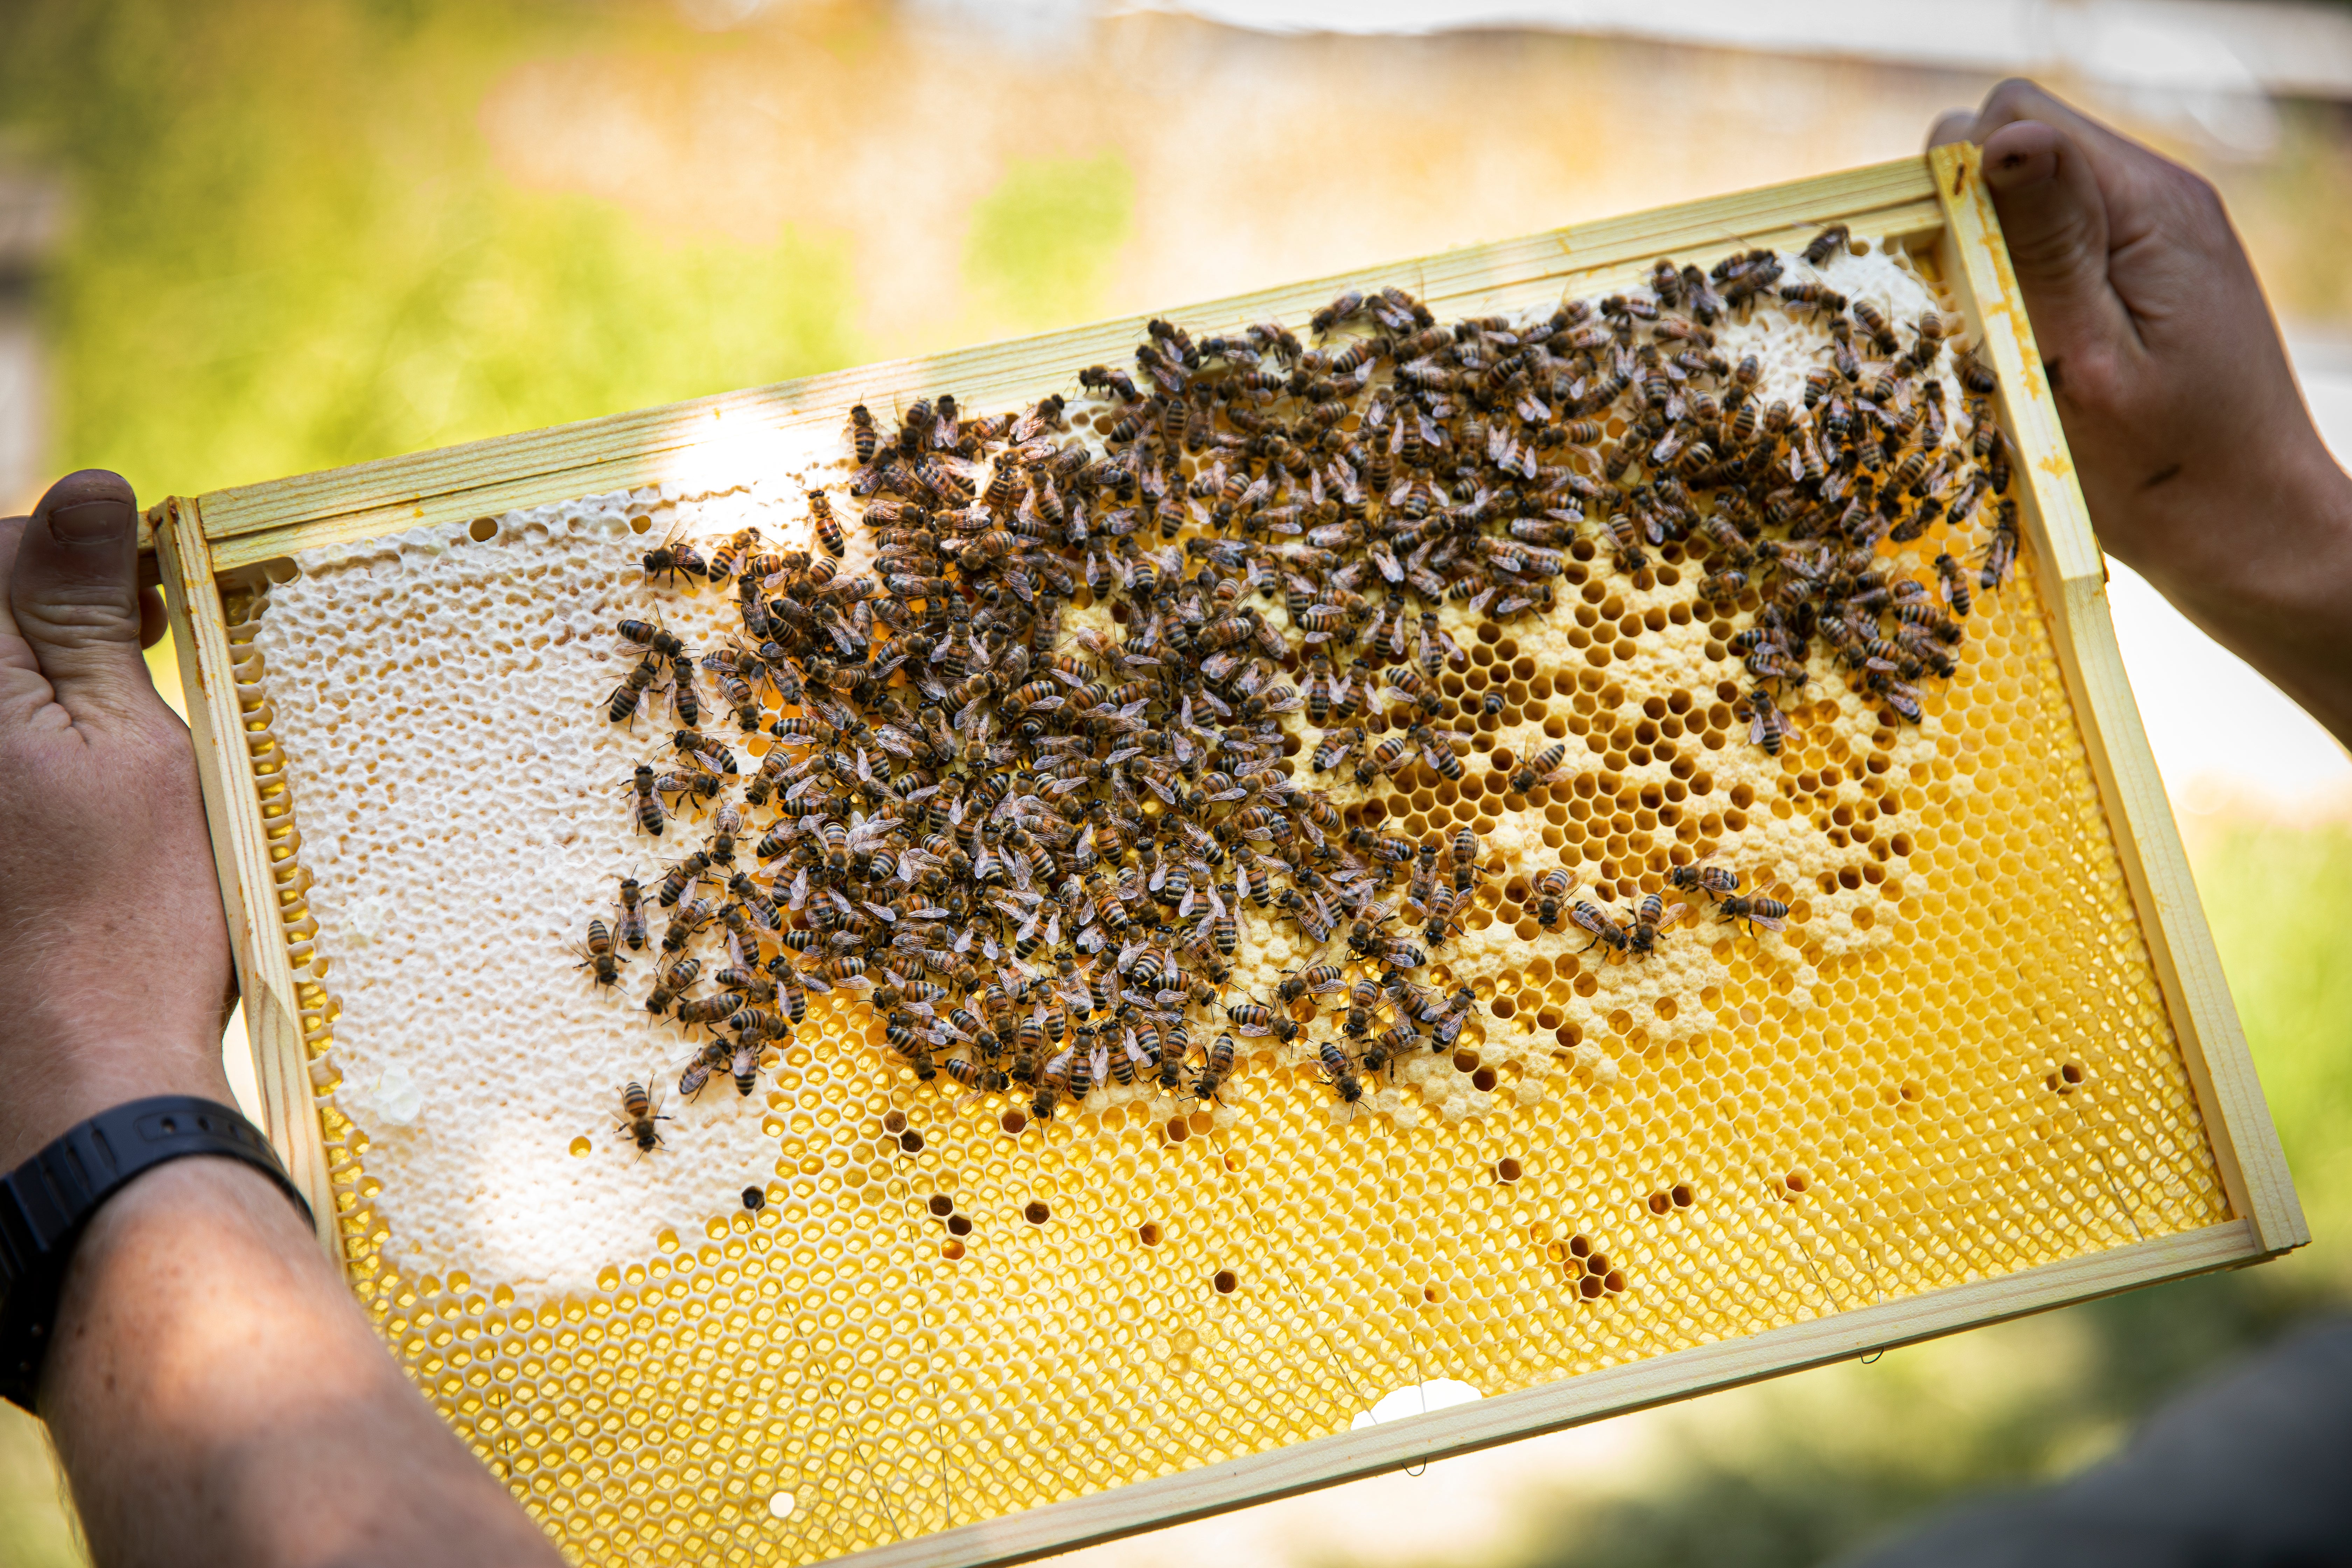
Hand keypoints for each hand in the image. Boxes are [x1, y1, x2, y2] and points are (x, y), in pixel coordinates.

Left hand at [0, 469, 235, 1170]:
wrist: (78, 1082)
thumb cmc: (129, 921)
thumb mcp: (134, 743)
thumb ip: (85, 613)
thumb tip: (88, 489)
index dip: (81, 553)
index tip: (159, 596)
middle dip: (55, 615)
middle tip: (149, 652)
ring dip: (45, 686)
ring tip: (114, 729)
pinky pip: (3, 758)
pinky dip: (32, 751)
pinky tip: (78, 793)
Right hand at [1929, 80, 2351, 745]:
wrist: (2249, 536)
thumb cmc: (2165, 476)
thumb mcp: (2088, 363)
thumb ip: (2046, 248)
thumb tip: (2002, 139)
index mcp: (2149, 208)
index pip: (2014, 120)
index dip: (1951, 182)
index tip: (1940, 273)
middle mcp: (2157, 200)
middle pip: (2015, 145)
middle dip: (1963, 215)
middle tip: (1967, 316)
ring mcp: (2152, 237)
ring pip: (2025, 196)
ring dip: (1987, 256)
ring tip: (1997, 341)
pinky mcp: (2140, 277)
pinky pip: (2052, 241)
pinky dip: (2016, 284)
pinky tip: (2023, 348)